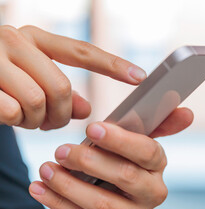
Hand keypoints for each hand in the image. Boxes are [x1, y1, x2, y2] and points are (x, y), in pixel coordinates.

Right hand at [0, 25, 145, 129]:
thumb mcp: (31, 79)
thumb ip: (62, 92)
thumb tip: (88, 111)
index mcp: (35, 38)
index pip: (82, 51)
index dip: (113, 65)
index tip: (140, 77)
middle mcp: (14, 39)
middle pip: (60, 88)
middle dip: (60, 114)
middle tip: (51, 121)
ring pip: (38, 102)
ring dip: (36, 120)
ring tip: (27, 118)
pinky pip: (11, 112)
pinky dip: (14, 122)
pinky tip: (7, 117)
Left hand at [29, 107, 193, 208]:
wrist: (110, 200)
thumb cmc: (121, 162)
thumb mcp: (136, 142)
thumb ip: (157, 125)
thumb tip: (188, 113)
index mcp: (158, 166)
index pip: (148, 152)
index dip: (121, 140)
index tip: (93, 128)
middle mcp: (151, 193)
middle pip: (125, 177)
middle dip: (90, 162)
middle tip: (62, 149)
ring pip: (101, 201)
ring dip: (69, 184)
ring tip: (46, 168)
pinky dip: (57, 202)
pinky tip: (40, 188)